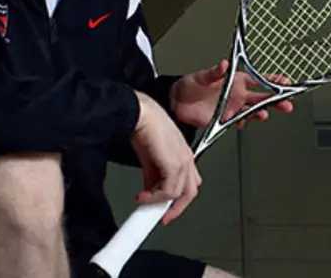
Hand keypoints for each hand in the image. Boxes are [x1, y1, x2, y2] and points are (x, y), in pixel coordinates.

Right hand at [130, 91, 201, 224]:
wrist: (139, 114)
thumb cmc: (144, 127)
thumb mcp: (149, 158)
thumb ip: (152, 176)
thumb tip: (149, 191)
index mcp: (183, 155)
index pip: (188, 183)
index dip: (177, 200)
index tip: (164, 210)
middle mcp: (187, 158)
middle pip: (190, 192)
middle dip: (176, 208)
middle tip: (161, 217)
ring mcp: (183, 161)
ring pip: (181, 194)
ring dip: (161, 203)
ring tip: (145, 205)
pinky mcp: (174, 164)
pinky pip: (169, 190)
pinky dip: (155, 198)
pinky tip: (142, 196)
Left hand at [172, 59, 293, 128]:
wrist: (177, 102)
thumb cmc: (190, 85)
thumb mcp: (201, 76)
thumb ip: (213, 73)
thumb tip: (223, 65)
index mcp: (235, 80)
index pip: (259, 80)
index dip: (273, 81)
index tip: (285, 83)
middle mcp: (237, 94)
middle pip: (262, 98)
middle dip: (276, 100)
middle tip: (287, 104)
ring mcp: (232, 107)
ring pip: (253, 111)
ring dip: (260, 113)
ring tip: (264, 114)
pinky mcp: (225, 119)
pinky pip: (238, 122)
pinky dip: (242, 122)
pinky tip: (243, 122)